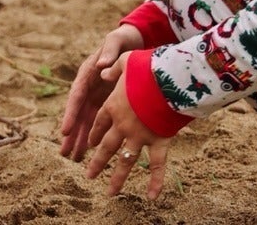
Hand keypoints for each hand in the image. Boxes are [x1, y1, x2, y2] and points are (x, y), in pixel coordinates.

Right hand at [59, 25, 141, 160]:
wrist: (134, 40)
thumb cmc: (123, 39)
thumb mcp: (116, 41)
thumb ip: (109, 52)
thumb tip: (101, 66)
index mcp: (88, 72)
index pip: (77, 95)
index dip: (70, 114)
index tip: (65, 131)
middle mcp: (90, 85)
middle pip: (78, 112)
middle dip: (71, 133)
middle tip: (65, 153)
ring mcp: (98, 94)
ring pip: (87, 120)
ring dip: (81, 138)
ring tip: (74, 158)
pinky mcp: (107, 100)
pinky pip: (99, 120)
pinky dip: (95, 134)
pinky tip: (92, 150)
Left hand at [83, 52, 169, 197]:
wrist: (167, 78)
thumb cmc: (145, 66)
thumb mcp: (125, 61)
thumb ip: (113, 68)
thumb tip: (102, 72)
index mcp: (113, 105)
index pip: (100, 123)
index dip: (94, 134)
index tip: (89, 144)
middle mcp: (123, 124)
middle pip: (107, 147)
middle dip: (98, 162)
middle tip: (89, 176)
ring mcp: (139, 135)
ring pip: (126, 161)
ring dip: (117, 178)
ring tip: (110, 193)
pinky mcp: (158, 140)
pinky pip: (156, 165)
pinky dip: (156, 182)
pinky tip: (151, 196)